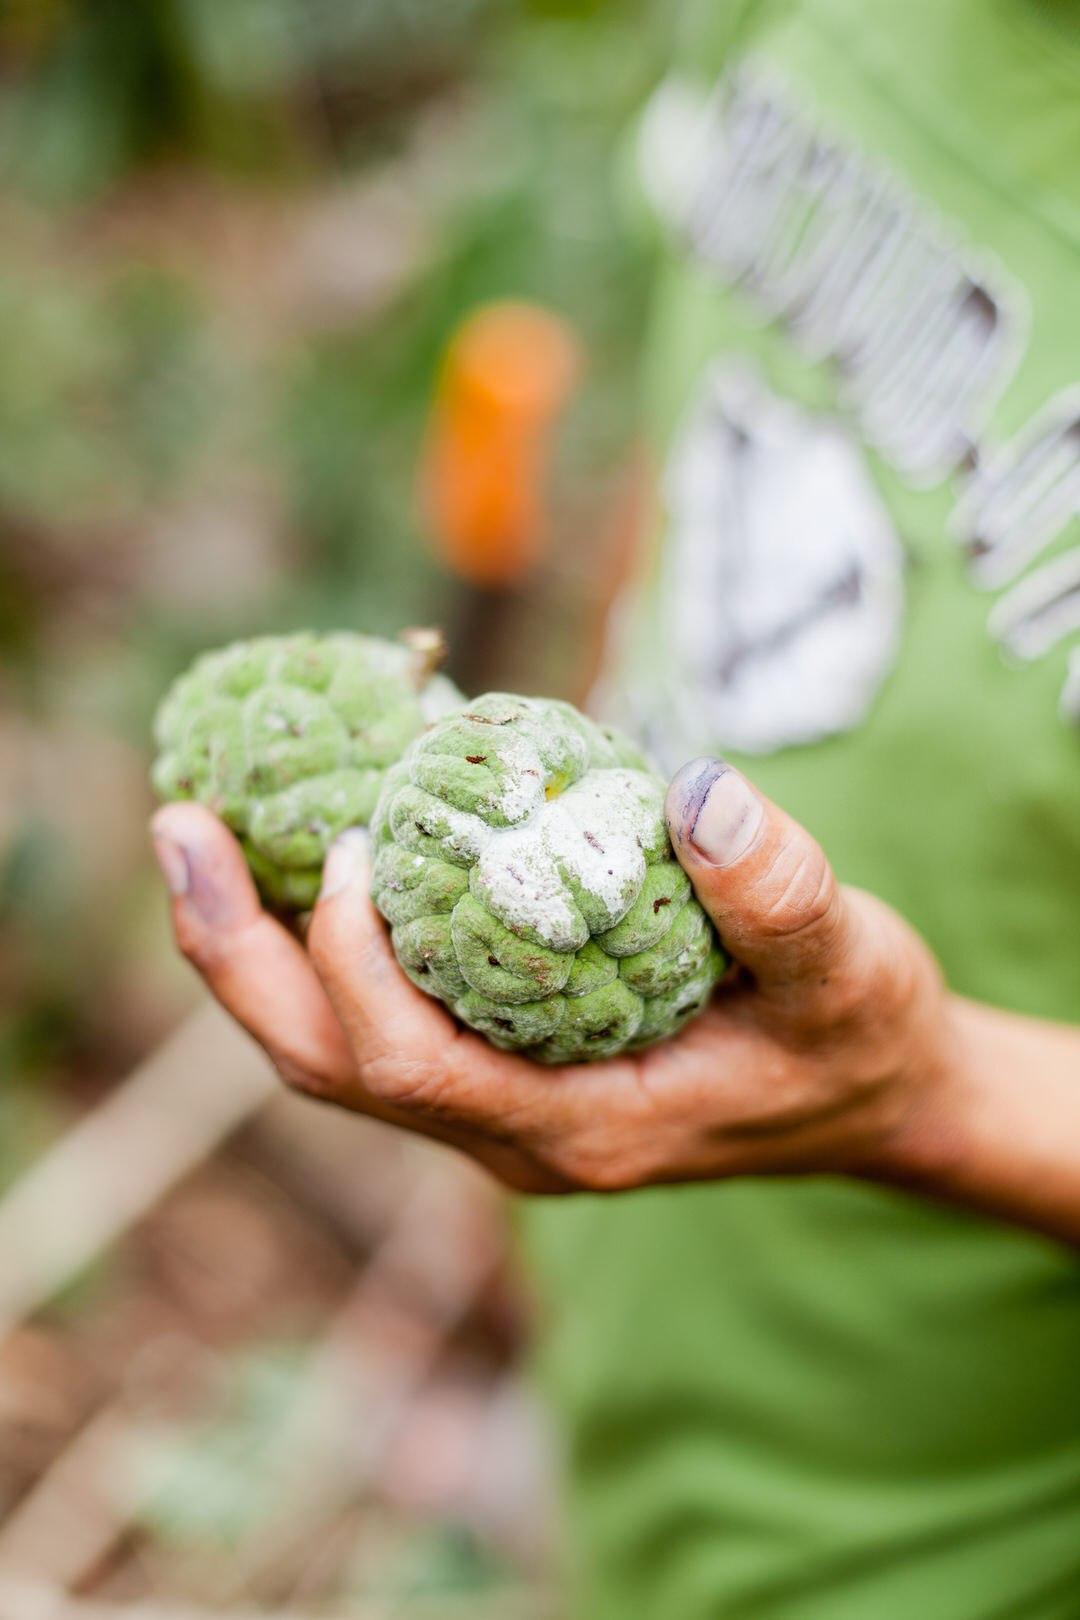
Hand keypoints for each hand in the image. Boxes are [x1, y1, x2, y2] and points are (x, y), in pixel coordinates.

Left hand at [150, 758, 957, 1196]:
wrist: (869, 1097)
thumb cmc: (856, 1037)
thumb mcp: (854, 966)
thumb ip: (785, 892)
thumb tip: (700, 791)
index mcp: (580, 1127)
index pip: (414, 1069)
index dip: (352, 962)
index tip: (348, 843)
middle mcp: (512, 1136)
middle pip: (329, 1066)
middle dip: (236, 953)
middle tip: (179, 825)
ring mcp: (496, 1108)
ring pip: (333, 1049)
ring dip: (255, 946)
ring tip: (201, 830)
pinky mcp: (498, 1069)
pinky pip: (373, 1016)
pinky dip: (318, 942)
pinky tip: (303, 852)